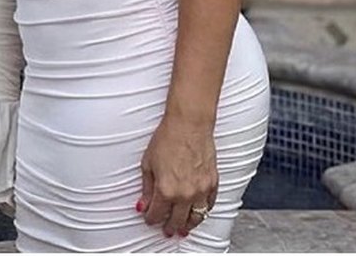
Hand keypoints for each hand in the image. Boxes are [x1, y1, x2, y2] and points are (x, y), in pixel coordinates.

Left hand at [137, 116, 217, 238]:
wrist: (189, 125)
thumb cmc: (167, 139)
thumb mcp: (148, 164)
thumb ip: (147, 188)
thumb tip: (143, 205)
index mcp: (166, 190)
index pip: (157, 214)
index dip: (151, 218)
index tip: (149, 218)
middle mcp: (185, 194)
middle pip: (177, 221)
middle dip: (169, 227)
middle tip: (166, 230)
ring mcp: (201, 190)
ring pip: (196, 218)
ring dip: (188, 225)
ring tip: (183, 228)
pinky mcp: (213, 184)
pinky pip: (209, 206)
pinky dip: (202, 212)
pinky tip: (197, 213)